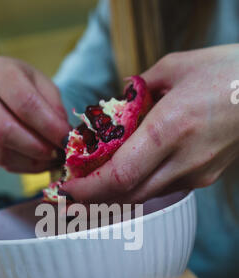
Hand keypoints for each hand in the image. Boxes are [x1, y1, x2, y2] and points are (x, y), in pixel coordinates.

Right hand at [0, 57, 69, 172]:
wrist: (7, 90)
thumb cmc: (29, 87)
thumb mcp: (47, 88)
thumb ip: (55, 109)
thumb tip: (62, 136)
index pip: (23, 102)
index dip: (48, 125)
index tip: (66, 138)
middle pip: (5, 130)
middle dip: (37, 147)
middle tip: (58, 152)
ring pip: (0, 151)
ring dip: (32, 161)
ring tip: (52, 158)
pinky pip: (0, 161)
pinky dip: (24, 166)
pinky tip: (41, 161)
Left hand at [62, 45, 238, 201]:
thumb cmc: (225, 72)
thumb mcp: (174, 68)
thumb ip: (137, 92)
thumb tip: (114, 107)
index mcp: (171, 128)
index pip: (119, 175)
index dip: (88, 189)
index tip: (66, 188)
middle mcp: (183, 160)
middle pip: (126, 195)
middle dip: (93, 197)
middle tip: (71, 191)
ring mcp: (196, 174)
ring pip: (142, 196)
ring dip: (113, 194)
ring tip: (91, 184)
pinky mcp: (203, 179)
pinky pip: (161, 189)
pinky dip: (137, 186)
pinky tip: (126, 175)